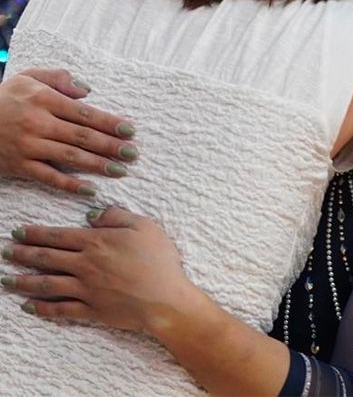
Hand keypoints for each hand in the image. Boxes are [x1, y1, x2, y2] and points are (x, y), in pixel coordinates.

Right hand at [0, 69, 137, 194]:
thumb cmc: (3, 98)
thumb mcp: (27, 77)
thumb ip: (59, 79)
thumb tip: (87, 91)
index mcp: (43, 99)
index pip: (85, 113)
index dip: (110, 123)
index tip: (130, 130)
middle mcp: (37, 123)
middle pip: (82, 137)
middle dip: (111, 146)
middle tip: (133, 153)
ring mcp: (28, 146)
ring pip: (70, 157)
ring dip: (98, 165)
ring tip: (121, 170)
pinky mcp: (19, 166)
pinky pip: (48, 177)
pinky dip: (70, 185)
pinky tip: (90, 189)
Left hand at [2, 207, 194, 333]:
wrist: (165, 299)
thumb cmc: (159, 261)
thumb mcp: (145, 227)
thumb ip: (117, 216)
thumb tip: (94, 214)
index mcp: (97, 243)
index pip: (58, 236)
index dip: (36, 233)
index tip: (18, 231)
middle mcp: (85, 265)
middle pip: (47, 258)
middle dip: (23, 254)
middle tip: (7, 251)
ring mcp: (85, 289)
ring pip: (47, 284)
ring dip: (24, 281)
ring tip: (6, 279)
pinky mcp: (91, 310)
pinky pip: (60, 309)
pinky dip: (43, 308)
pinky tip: (29, 306)